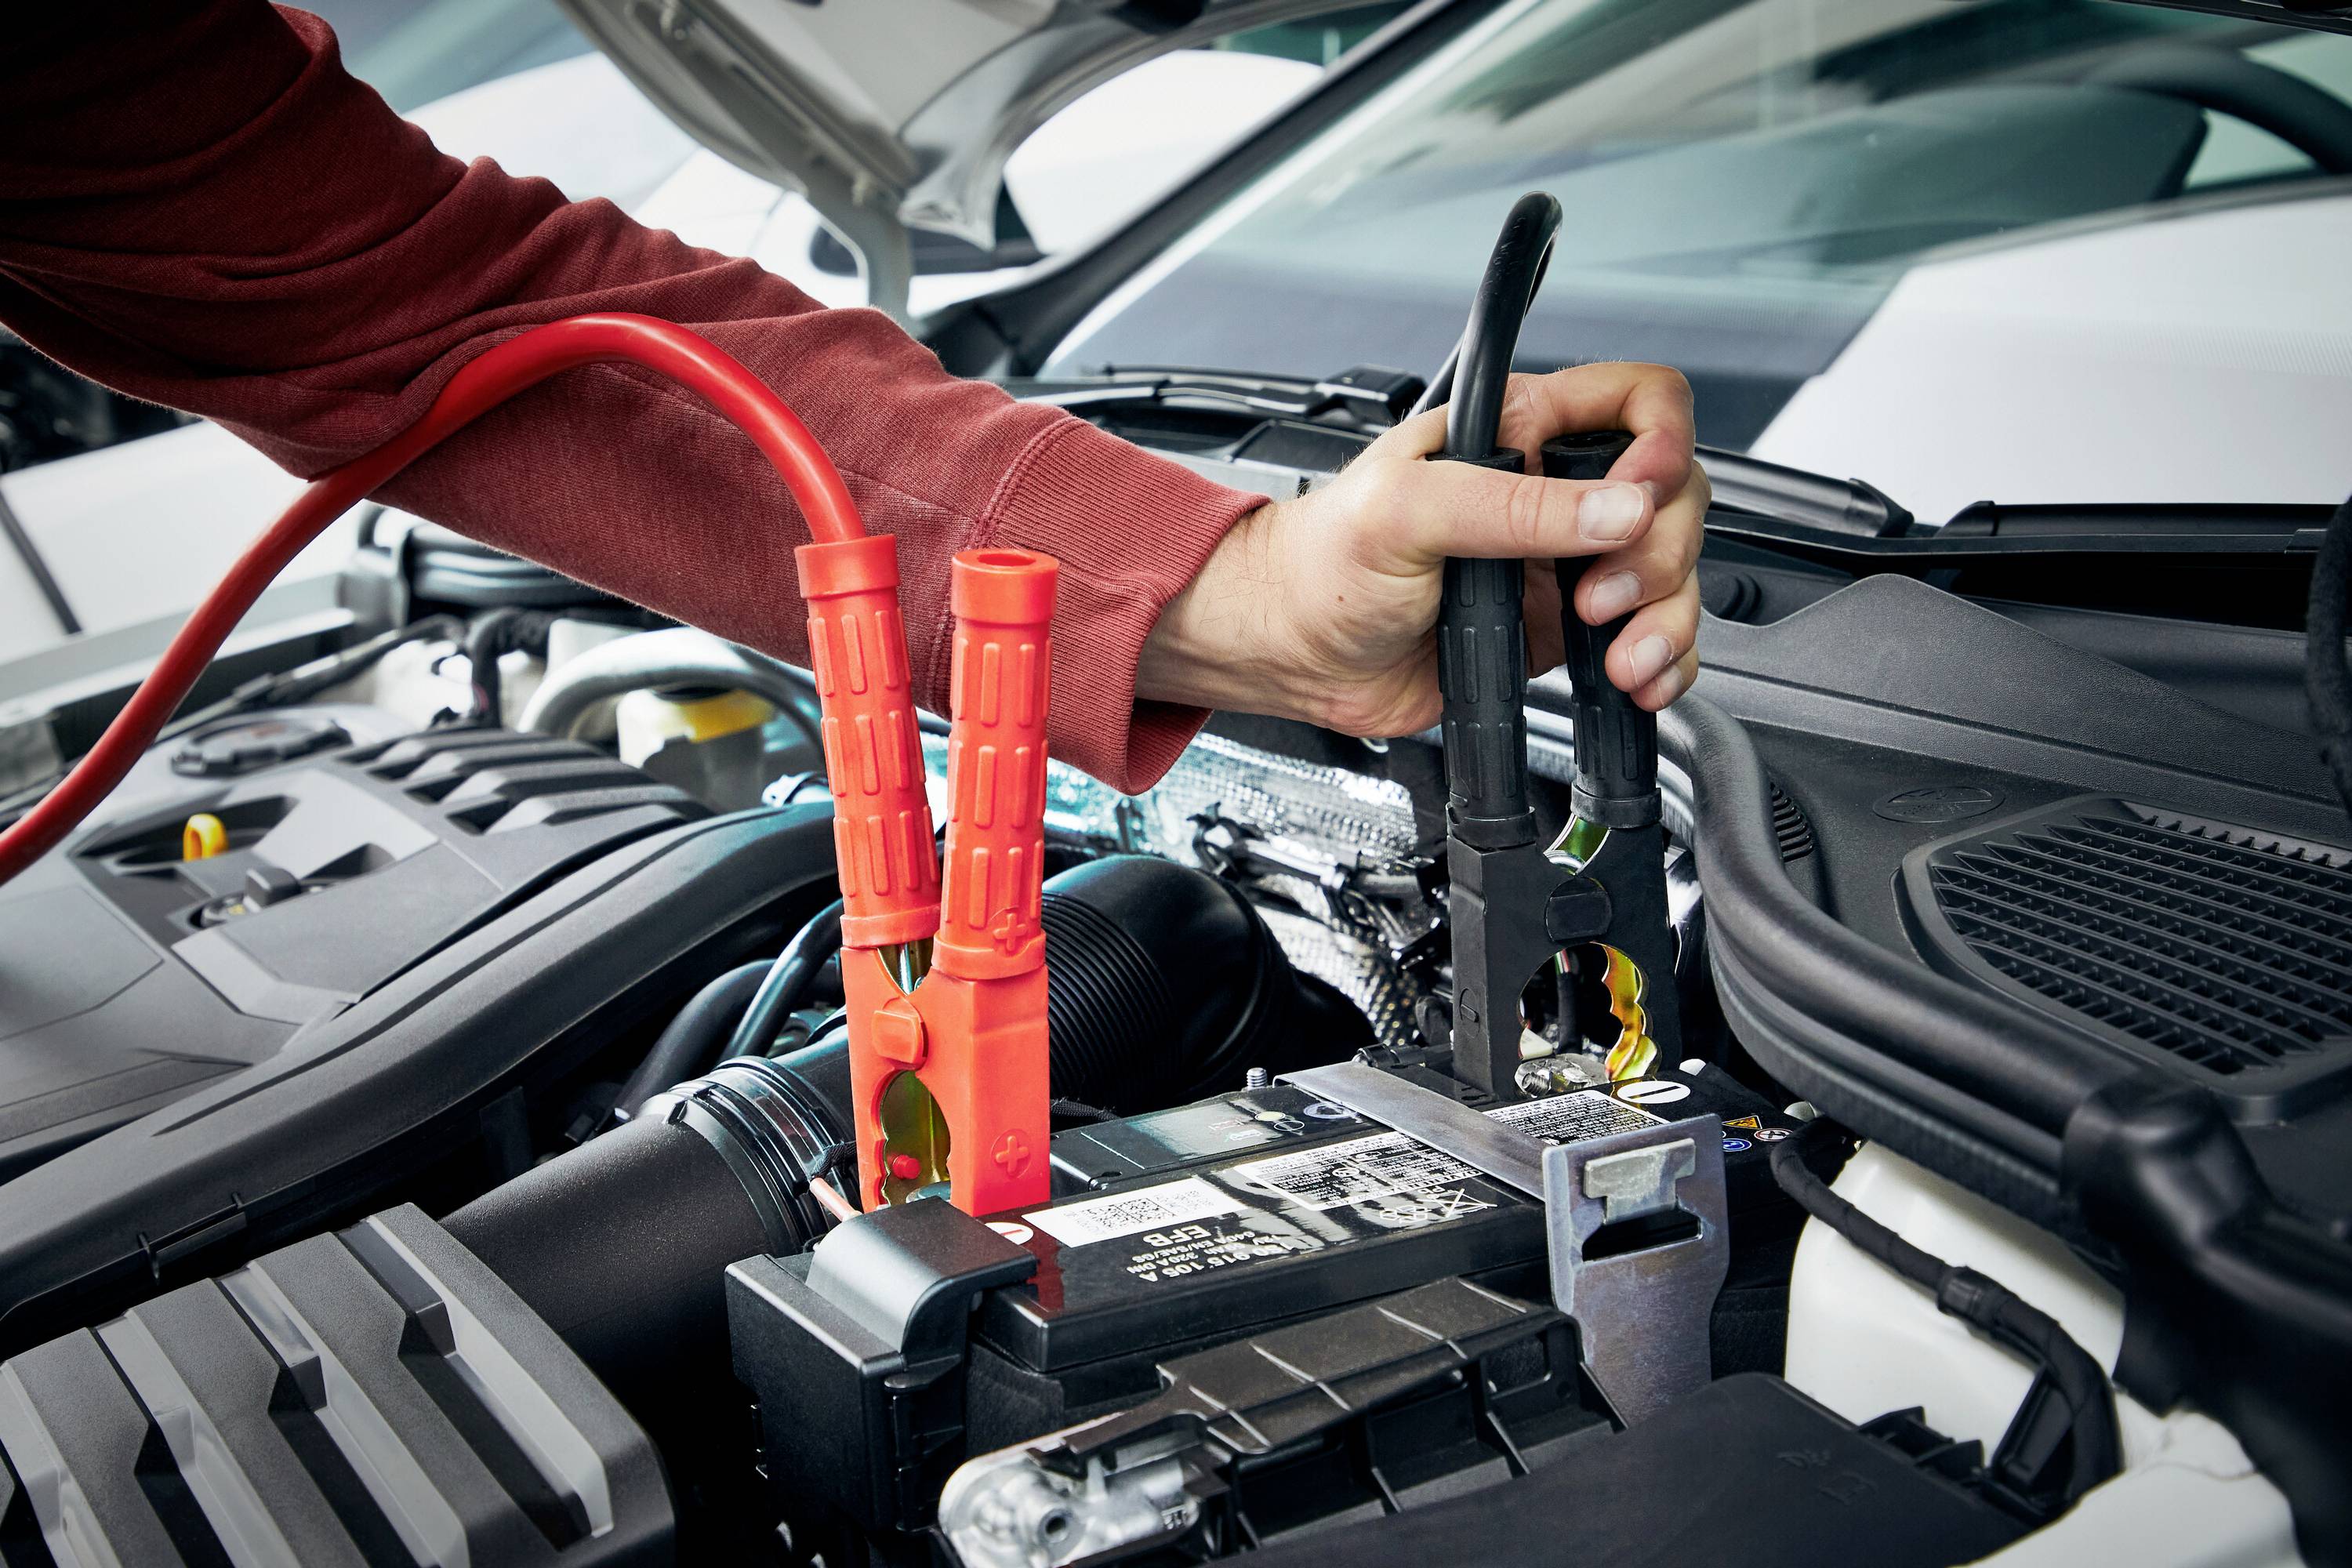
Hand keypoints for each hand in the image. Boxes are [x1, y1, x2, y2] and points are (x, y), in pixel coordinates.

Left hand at [1137, 362, 1706, 736]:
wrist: (1292, 652)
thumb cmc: (1322, 562)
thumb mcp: (1406, 509)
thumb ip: (1511, 504)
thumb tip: (1614, 509)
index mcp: (1518, 431)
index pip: (1637, 402)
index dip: (1662, 441)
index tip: (1640, 495)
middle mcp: (1551, 492)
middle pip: (1671, 496)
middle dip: (1658, 550)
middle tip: (1596, 594)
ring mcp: (1561, 564)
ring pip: (1670, 573)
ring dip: (1666, 617)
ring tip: (1616, 654)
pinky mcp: (1561, 631)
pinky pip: (1646, 636)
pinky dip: (1662, 661)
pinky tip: (1635, 677)